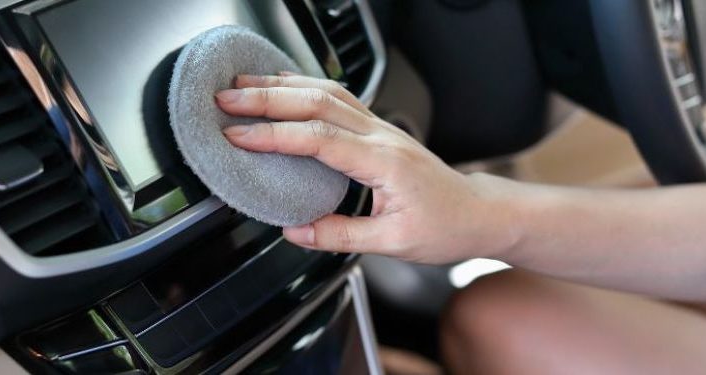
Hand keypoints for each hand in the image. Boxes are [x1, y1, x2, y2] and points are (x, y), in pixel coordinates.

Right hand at [216, 74, 515, 263]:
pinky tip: (285, 85)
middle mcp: (381, 137)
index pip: (319, 138)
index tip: (238, 134)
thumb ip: (341, 235)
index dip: (274, 134)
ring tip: (244, 86)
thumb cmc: (445, 227)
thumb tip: (297, 231)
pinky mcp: (378, 130)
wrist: (478, 214)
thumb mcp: (393, 243)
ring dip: (282, 86)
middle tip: (227, 100)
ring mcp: (381, 128)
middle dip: (267, 98)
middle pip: (318, 102)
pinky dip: (306, 87)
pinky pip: (339, 98)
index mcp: (383, 162)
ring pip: (327, 92)